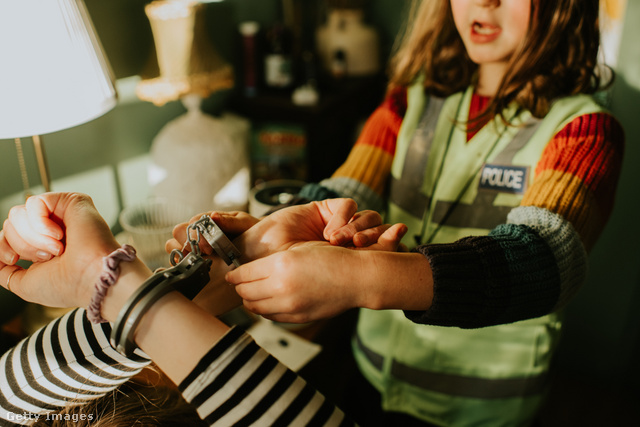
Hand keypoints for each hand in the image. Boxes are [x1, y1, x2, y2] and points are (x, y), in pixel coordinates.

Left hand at [0, 193, 120, 307]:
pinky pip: (35, 203)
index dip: (4, 245)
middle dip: (23, 245)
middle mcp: (51, 228)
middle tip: (49, 257)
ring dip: (34, 237)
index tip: (13, 260)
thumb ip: (3, 271)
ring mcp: (61, 213)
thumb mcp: (23, 283)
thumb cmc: (67, 285)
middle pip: (10, 222)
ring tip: (57, 248)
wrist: (91, 278)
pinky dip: (41, 223)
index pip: (7, 233)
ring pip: (19, 213)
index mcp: (41, 245)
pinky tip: (59, 235)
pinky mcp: (70, 201)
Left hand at [225, 223, 408, 322]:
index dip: (234, 274)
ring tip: (251, 293)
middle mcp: (281, 287)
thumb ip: (272, 262)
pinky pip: (270, 316)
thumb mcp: (299, 251)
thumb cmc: (332, 258)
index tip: (231, 273)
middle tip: (238, 282)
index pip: (243, 274)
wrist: (356, 278)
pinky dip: (264, 310)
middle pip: (245, 292)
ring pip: (255, 307)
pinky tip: (268, 302)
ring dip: (249, 300)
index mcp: (280, 265)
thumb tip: (249, 272)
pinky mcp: (298, 317)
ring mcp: (290, 305)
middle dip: (238, 287)